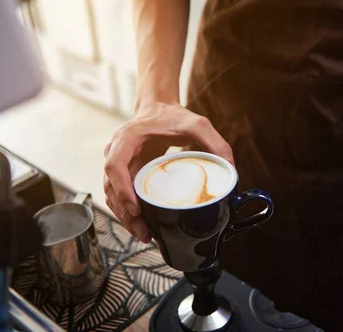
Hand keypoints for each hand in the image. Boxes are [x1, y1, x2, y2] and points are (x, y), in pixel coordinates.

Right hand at [103, 101, 233, 242]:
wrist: (159, 108)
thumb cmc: (174, 116)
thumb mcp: (198, 125)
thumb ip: (216, 143)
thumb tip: (232, 170)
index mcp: (128, 137)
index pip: (115, 166)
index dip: (122, 189)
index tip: (136, 209)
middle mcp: (116, 151)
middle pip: (110, 187)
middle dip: (125, 213)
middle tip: (144, 231)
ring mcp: (118, 164)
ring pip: (112, 196)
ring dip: (125, 217)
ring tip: (146, 234)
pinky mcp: (124, 174)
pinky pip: (119, 196)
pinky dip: (128, 213)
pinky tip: (143, 225)